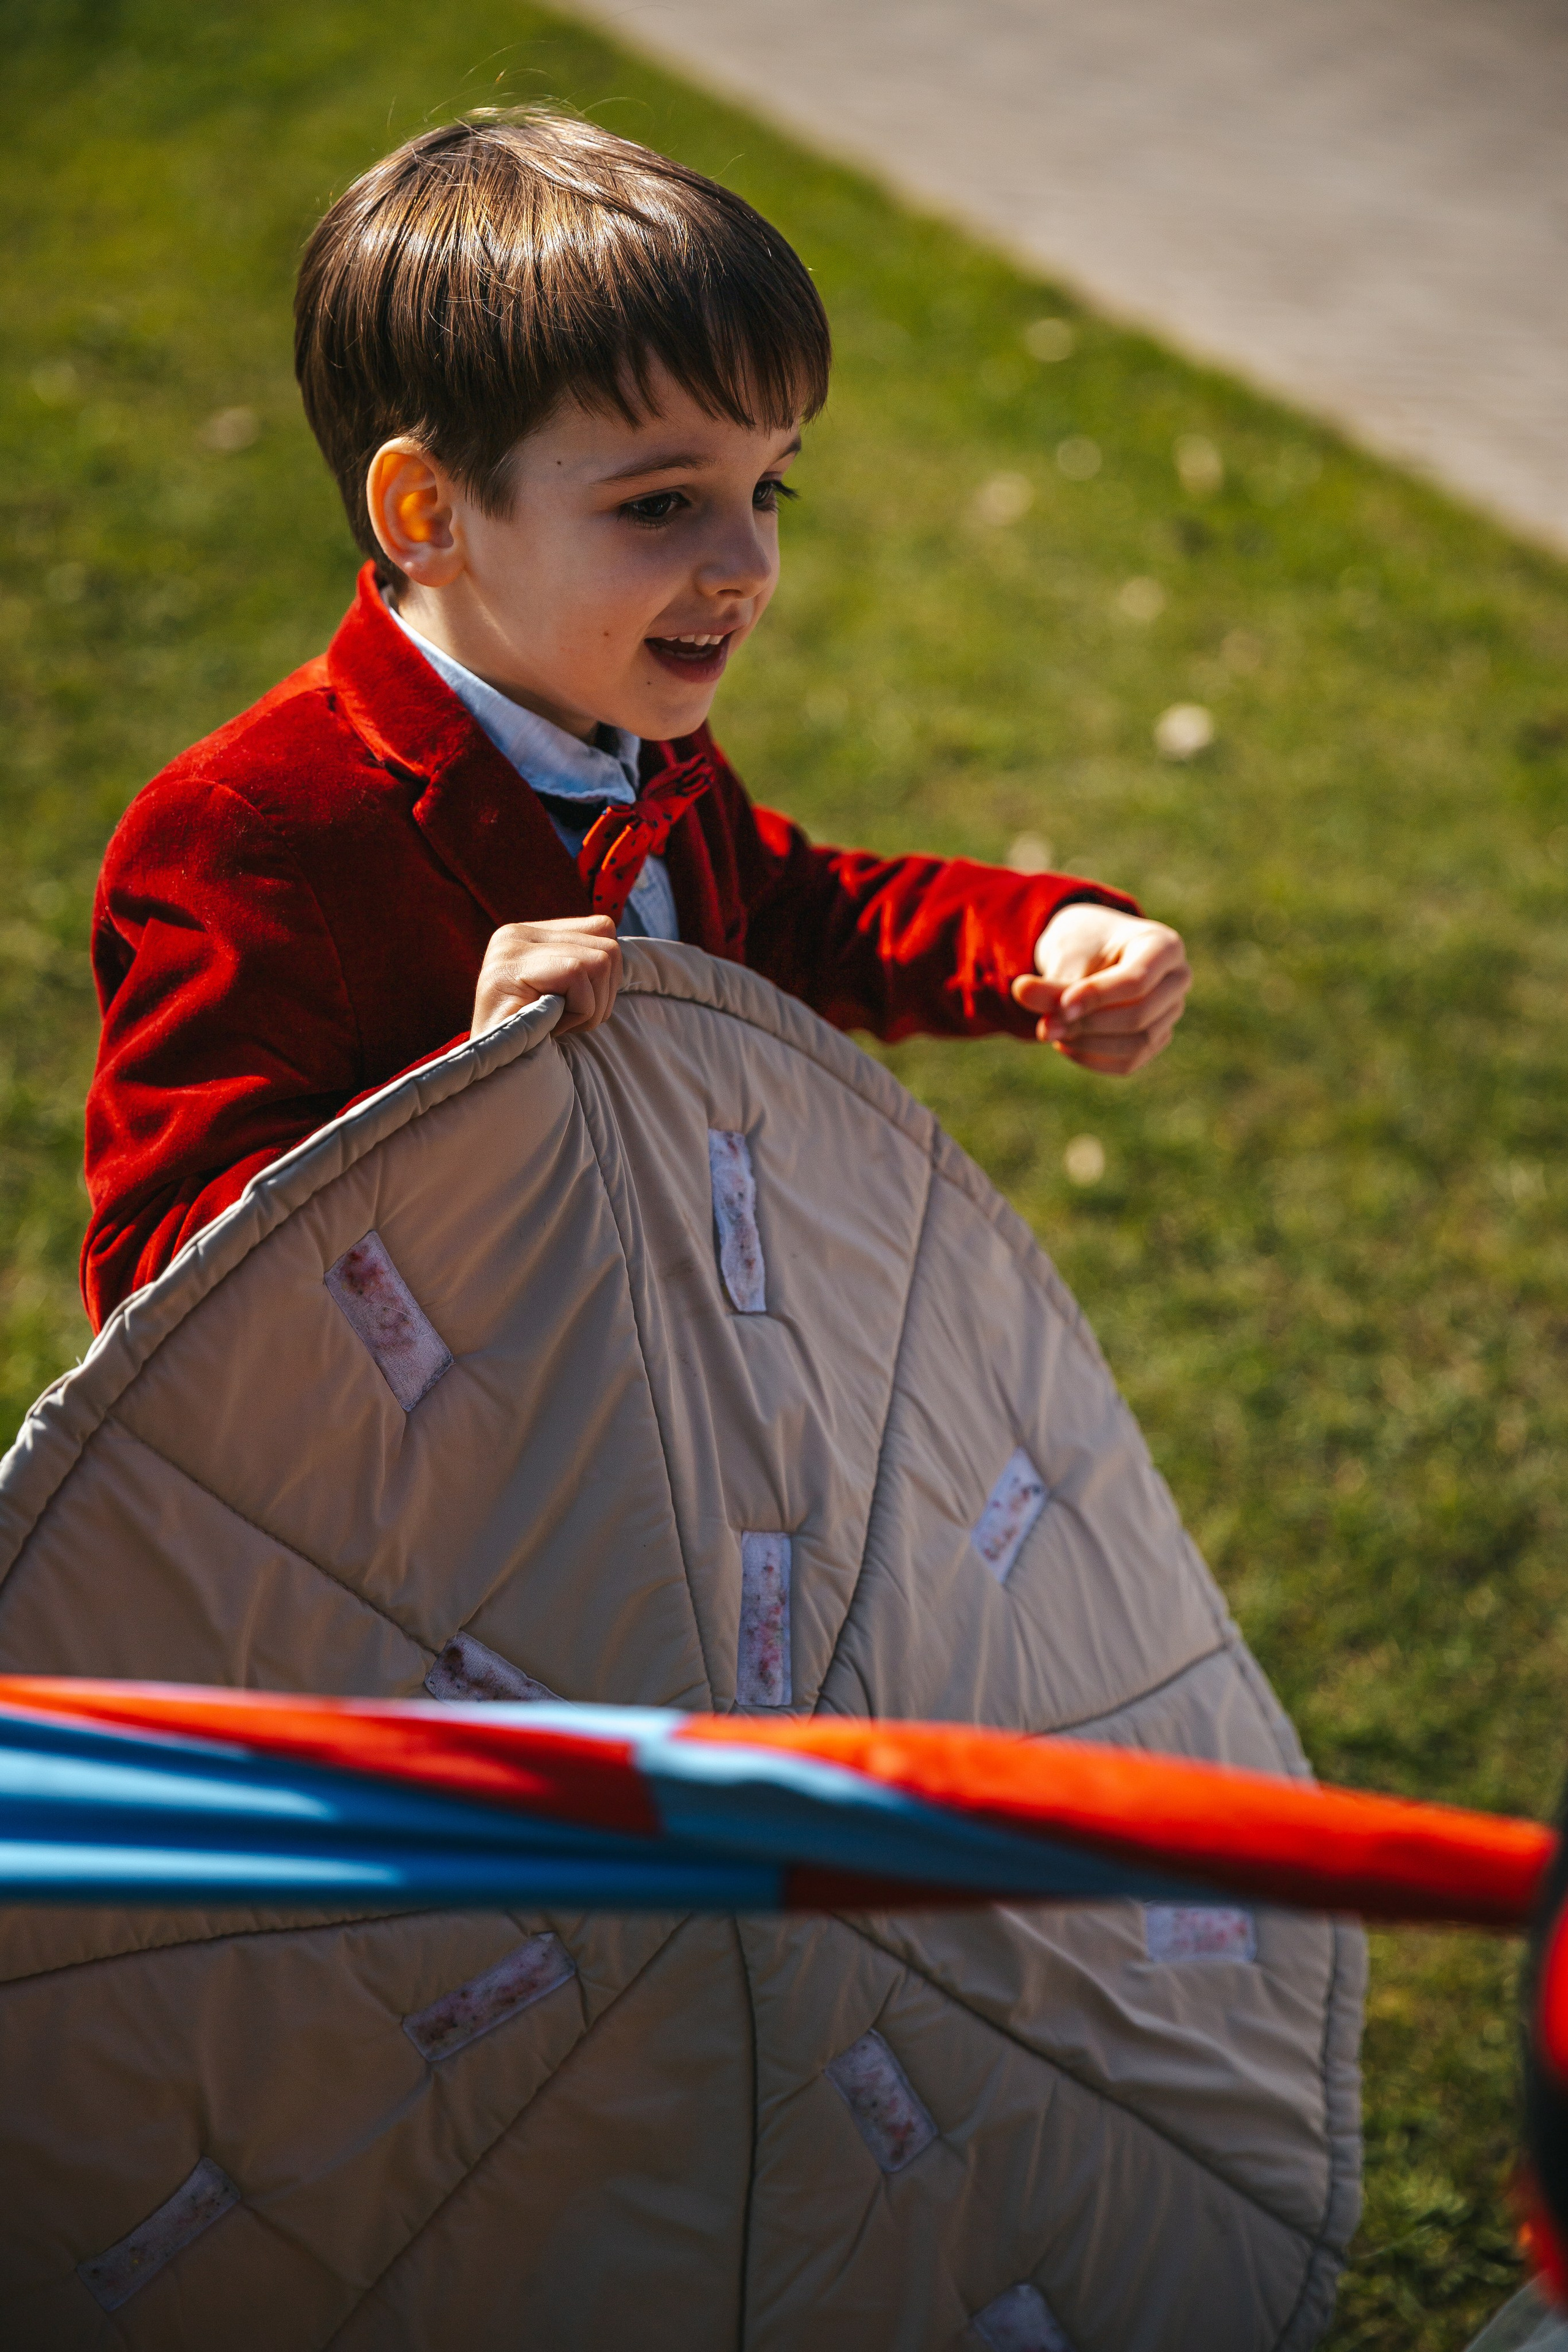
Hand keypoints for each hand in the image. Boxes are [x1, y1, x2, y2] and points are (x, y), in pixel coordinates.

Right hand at [472, 916, 622, 1039]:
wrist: (495, 1075)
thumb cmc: (534, 1042)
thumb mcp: (564, 995)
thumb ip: (584, 965)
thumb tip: (616, 953)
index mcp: (529, 935)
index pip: (602, 928)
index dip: (608, 974)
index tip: (579, 1003)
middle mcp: (515, 933)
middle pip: (608, 945)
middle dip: (603, 995)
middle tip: (569, 1020)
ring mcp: (510, 948)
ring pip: (599, 960)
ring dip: (590, 1007)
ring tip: (557, 1023)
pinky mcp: (510, 967)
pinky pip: (577, 974)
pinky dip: (578, 1010)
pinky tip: (550, 1026)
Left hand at [1012, 902, 1190, 1073]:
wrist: (1091, 951)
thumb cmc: (1082, 946)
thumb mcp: (1065, 957)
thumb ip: (1051, 986)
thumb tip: (1027, 1005)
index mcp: (1164, 946)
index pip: (1137, 981)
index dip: (1097, 997)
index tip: (1060, 1006)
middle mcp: (1178, 979)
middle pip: (1139, 1015)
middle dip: (1088, 1023)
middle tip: (1046, 1025)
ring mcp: (1171, 1012)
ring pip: (1137, 1043)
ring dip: (1088, 1044)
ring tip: (1051, 1031)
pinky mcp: (1157, 1039)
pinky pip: (1129, 1062)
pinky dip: (1092, 1058)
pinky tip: (1064, 1043)